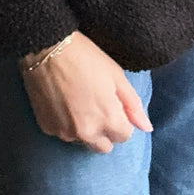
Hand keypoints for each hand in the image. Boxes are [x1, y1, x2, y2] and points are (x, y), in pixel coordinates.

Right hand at [18, 31, 152, 153]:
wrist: (46, 48)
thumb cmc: (85, 57)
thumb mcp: (116, 75)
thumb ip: (133, 105)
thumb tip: (146, 128)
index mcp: (109, 120)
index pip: (124, 136)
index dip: (120, 119)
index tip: (111, 103)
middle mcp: (88, 133)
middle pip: (104, 146)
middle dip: (104, 131)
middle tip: (95, 105)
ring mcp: (65, 132)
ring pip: (82, 141)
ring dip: (84, 128)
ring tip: (77, 101)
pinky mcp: (47, 128)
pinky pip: (62, 133)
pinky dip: (65, 123)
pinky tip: (61, 101)